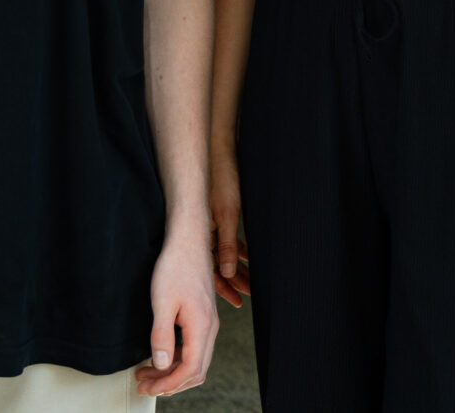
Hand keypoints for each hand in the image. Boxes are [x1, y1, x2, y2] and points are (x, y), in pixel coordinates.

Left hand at [138, 227, 217, 396]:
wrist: (188, 240)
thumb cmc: (176, 266)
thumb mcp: (162, 301)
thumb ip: (162, 335)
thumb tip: (161, 364)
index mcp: (202, 325)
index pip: (189, 369)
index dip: (168, 383)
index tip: (148, 386)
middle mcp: (210, 327)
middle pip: (196, 371)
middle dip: (170, 383)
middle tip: (145, 384)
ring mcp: (209, 322)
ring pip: (197, 361)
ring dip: (174, 372)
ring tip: (149, 373)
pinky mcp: (203, 316)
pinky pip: (195, 348)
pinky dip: (179, 359)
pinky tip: (161, 356)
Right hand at [210, 145, 251, 307]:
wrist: (220, 154)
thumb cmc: (224, 182)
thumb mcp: (228, 215)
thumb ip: (228, 245)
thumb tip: (228, 272)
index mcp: (201, 235)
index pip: (210, 270)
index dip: (224, 287)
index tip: (238, 300)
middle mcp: (203, 234)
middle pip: (217, 265)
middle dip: (234, 280)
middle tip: (250, 293)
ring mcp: (210, 227)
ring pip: (224, 254)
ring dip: (238, 267)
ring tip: (253, 281)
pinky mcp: (218, 218)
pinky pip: (227, 241)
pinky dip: (238, 251)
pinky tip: (250, 258)